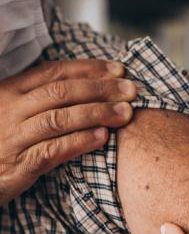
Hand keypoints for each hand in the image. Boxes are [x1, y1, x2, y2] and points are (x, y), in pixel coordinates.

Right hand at [0, 59, 136, 205]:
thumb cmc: (1, 142)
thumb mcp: (15, 113)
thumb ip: (43, 100)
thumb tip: (89, 86)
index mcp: (11, 91)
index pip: (54, 72)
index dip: (89, 69)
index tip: (119, 70)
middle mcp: (11, 109)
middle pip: (61, 92)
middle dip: (101, 89)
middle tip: (131, 91)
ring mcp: (14, 137)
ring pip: (59, 118)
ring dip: (96, 113)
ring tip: (125, 113)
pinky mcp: (19, 165)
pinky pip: (53, 150)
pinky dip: (80, 142)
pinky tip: (103, 138)